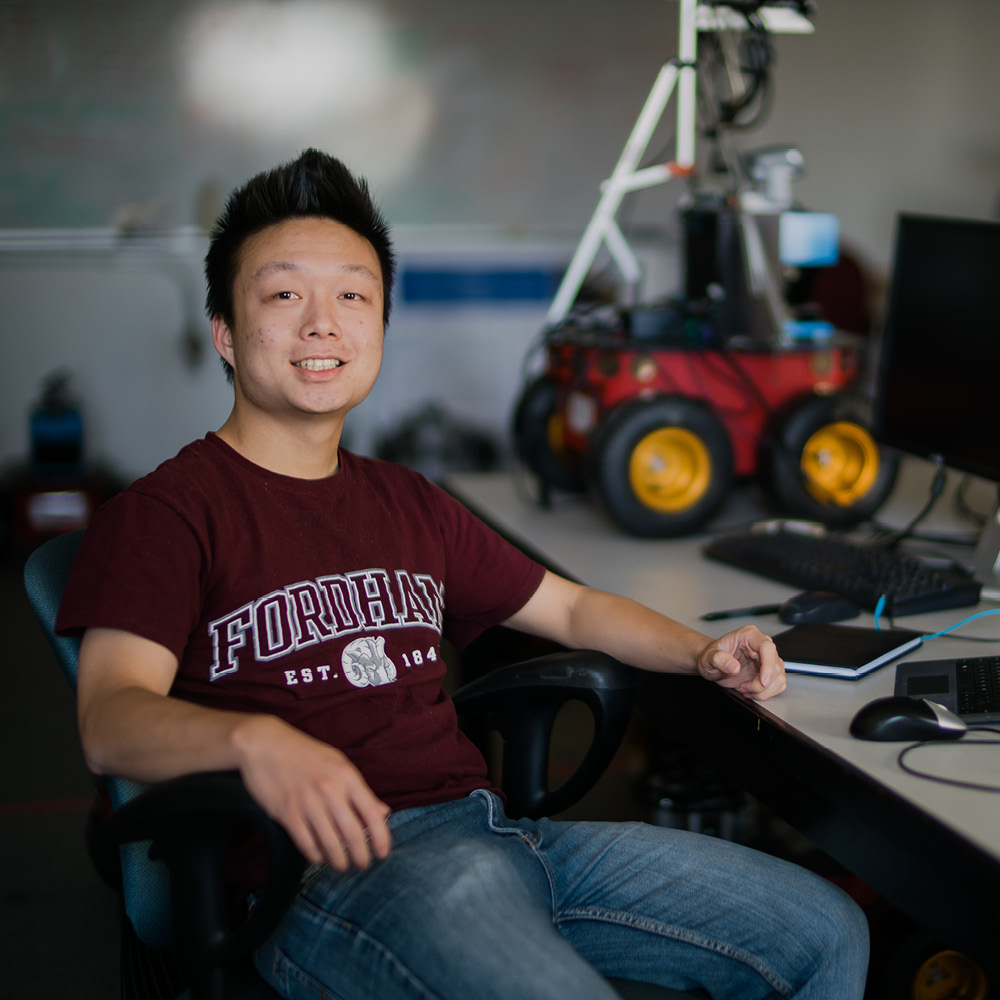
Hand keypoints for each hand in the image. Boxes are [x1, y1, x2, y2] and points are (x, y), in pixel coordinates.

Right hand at [234, 715, 391, 871]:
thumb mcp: (337, 764)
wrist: (265, 744)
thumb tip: (383, 813)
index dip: (381, 838)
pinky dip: (316, 856)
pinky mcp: (286, 812)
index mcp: (346, 775)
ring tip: (342, 866)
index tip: (383, 853)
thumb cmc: (305, 754)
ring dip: (339, 861)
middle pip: (353, 834)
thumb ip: (360, 790)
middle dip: (361, 857)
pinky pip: (306, 844)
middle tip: (363, 864)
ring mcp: (307, 801)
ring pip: (330, 844)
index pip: (372, 813)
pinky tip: (320, 857)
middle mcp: (329, 788)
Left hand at [697, 624, 785, 700]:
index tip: (762, 681)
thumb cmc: (711, 656)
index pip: (767, 647)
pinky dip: (766, 693)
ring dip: (763, 690)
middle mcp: (760, 645)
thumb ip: (718, 659)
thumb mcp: (708, 657)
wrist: (712, 663)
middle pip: (775, 665)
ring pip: (779, 677)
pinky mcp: (769, 671)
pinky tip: (751, 691)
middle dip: (761, 684)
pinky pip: (778, 684)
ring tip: (745, 689)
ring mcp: (766, 659)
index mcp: (748, 636)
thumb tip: (733, 666)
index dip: (768, 665)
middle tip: (743, 688)